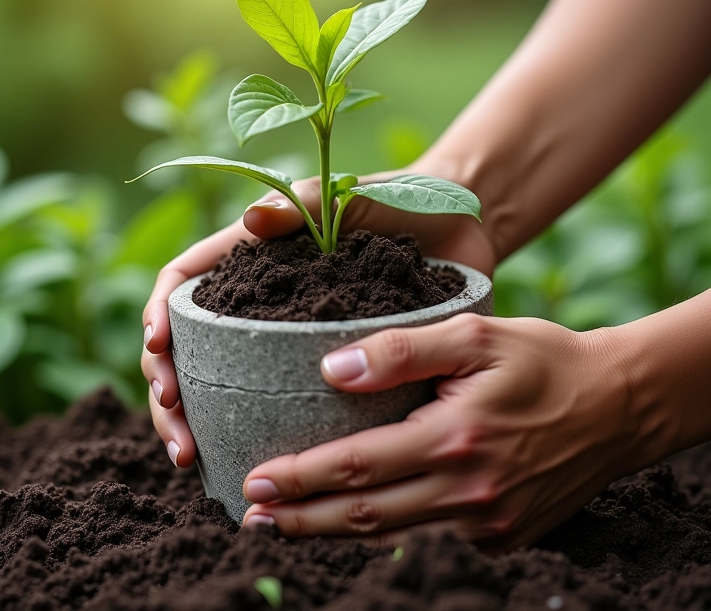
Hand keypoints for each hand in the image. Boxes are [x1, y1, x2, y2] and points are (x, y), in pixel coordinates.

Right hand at [141, 165, 496, 467]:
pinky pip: (277, 393)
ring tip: (196, 457)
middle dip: (168, 389)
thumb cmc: (393, 197)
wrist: (454, 223)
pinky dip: (250, 426)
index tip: (160, 348)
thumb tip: (251, 221)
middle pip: (188, 345)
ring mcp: (287, 333)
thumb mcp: (343, 193)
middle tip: (180, 436)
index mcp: (252, 256)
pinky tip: (250, 458)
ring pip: (220, 378)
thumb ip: (300, 203)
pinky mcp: (325, 359)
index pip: (183, 284)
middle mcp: (260, 300)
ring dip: (197, 420)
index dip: (160, 314)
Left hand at [241, 315, 636, 551]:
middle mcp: (469, 493)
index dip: (300, 478)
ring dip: (336, 529)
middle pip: (364, 516)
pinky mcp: (502, 536)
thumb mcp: (475, 335)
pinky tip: (363, 510)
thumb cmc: (542, 359)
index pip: (357, 467)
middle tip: (252, 515)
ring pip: (394, 531)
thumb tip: (333, 371)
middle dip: (302, 518)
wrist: (617, 405)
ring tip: (289, 522)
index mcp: (456, 439)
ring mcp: (488, 523)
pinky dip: (391, 524)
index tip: (255, 480)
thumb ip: (400, 351)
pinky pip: (432, 533)